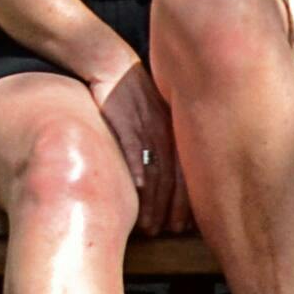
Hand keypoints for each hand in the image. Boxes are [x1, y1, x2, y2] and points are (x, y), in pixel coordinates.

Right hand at [92, 58, 186, 233]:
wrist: (107, 61)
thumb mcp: (149, 117)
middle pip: (176, 175)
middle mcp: (164, 128)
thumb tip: (156, 183)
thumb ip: (157, 146)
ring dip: (154, 201)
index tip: (184, 226)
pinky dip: (137, 170)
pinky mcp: (125, 116)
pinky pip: (134, 147)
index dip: (186, 202)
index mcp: (173, 131)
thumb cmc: (127, 94)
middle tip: (169, 232)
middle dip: (175, 207)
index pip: (186, 172)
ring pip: (156, 168)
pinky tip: (138, 190)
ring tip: (150, 226)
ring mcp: (145, 123)